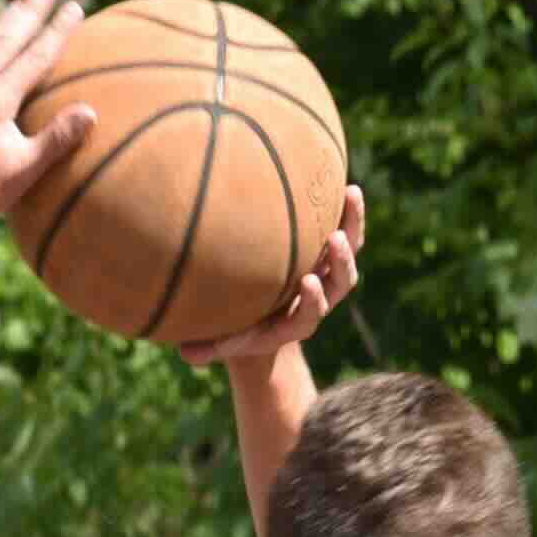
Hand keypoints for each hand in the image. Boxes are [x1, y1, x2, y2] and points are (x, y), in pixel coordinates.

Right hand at [169, 180, 364, 372]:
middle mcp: (320, 298)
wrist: (268, 321)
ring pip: (350, 252)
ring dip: (352, 225)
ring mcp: (328, 274)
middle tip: (335, 239)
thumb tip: (184, 353)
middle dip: (341, 262)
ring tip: (350, 194)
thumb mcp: (226, 341)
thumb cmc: (242, 328)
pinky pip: (346, 230)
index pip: (312, 314)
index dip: (314, 300)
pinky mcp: (329, 254)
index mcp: (298, 322)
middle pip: (341, 283)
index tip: (308, 282)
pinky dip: (349, 211)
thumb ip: (209, 348)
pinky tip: (345, 182)